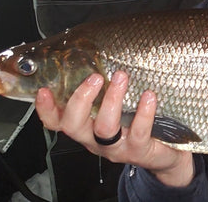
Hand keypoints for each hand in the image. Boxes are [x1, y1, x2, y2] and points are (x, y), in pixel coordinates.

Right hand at [35, 70, 194, 186]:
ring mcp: (115, 148)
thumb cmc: (135, 124)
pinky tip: (149, 96)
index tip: (44, 90)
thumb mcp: (115, 106)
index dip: (46, 109)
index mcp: (85, 126)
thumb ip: (103, 89)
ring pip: (104, 128)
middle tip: (95, 77)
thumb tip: (97, 53)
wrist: (163, 154)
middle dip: (80, 99)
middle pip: (73, 126)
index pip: (56, 121)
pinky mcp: (138, 151)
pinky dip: (143, 113)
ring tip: (122, 77)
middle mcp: (95, 139)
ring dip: (111, 100)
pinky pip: (138, 133)